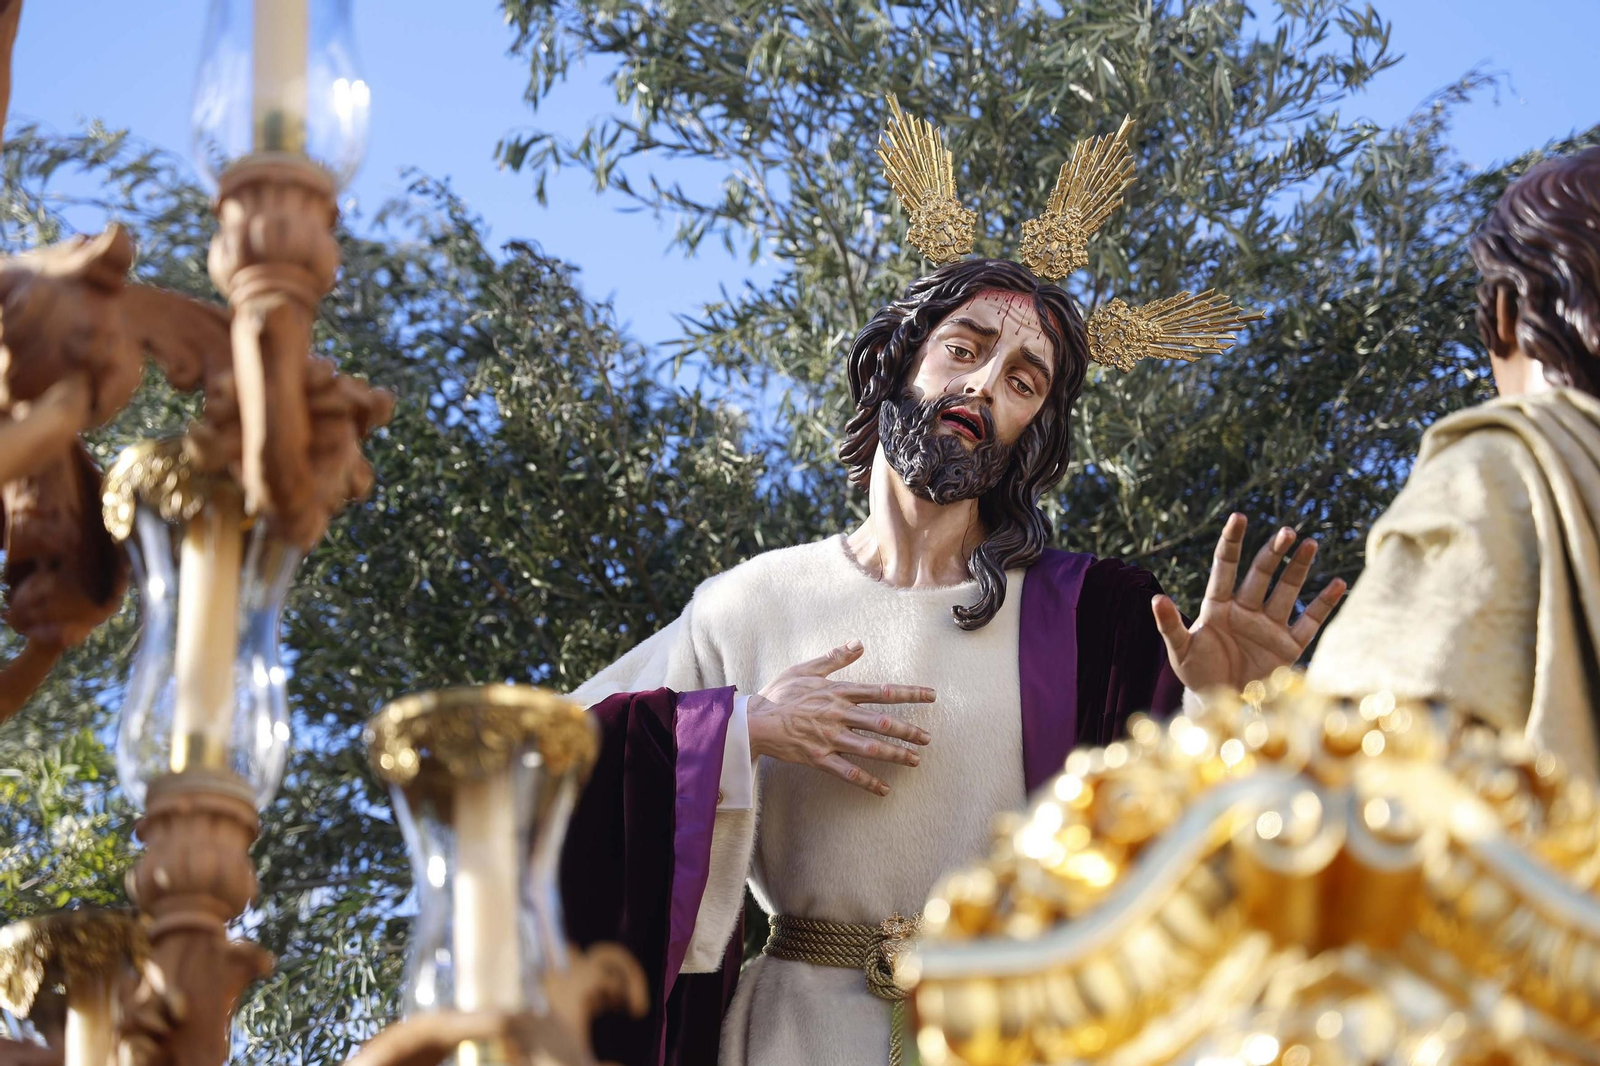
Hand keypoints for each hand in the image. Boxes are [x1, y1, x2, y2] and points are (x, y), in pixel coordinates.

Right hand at [747, 639, 933, 796]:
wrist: (755, 720)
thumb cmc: (780, 693)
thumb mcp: (806, 669)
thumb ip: (835, 657)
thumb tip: (859, 642)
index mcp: (838, 692)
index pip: (881, 692)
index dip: (909, 693)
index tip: (931, 696)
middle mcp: (839, 714)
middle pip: (882, 722)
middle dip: (908, 730)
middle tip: (928, 737)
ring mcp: (830, 738)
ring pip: (870, 747)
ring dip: (895, 754)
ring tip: (915, 760)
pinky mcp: (820, 758)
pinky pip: (848, 772)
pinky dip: (868, 781)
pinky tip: (884, 789)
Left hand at [1152, 514, 1347, 692]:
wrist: (1223, 704)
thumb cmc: (1197, 674)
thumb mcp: (1180, 651)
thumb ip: (1170, 625)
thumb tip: (1156, 599)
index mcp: (1218, 606)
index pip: (1226, 567)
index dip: (1232, 543)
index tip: (1239, 517)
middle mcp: (1245, 610)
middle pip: (1261, 574)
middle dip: (1273, 553)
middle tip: (1287, 532)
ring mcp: (1269, 626)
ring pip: (1287, 590)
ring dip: (1299, 568)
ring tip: (1310, 544)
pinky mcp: (1288, 645)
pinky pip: (1310, 621)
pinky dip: (1325, 603)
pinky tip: (1339, 583)